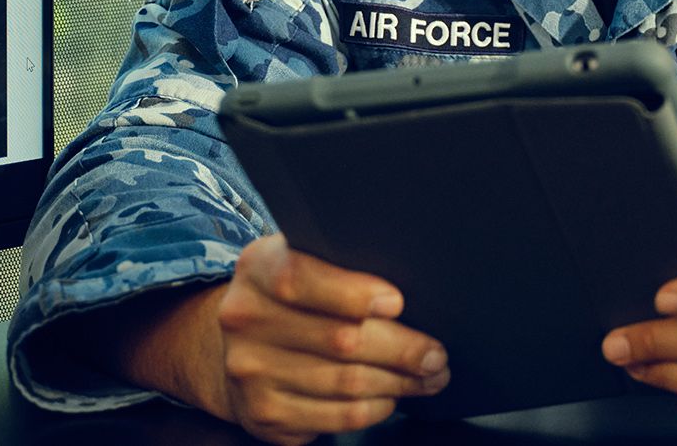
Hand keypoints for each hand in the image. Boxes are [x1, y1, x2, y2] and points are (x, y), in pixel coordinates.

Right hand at [187, 234, 449, 443]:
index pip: (301, 280)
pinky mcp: (262, 412)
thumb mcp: (307, 259)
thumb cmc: (296, 295)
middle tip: (438, 354)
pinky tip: (391, 397)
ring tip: (430, 376)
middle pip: (340, 339)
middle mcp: (245, 320)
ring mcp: (249, 370)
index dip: (354, 294)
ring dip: (399, 383)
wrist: (238, 344)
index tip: (397, 302)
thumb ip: (345, 262)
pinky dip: (374, 408)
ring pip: (345, 383)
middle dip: (404, 350)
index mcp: (258, 269)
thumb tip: (418, 284)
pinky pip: (334, 416)